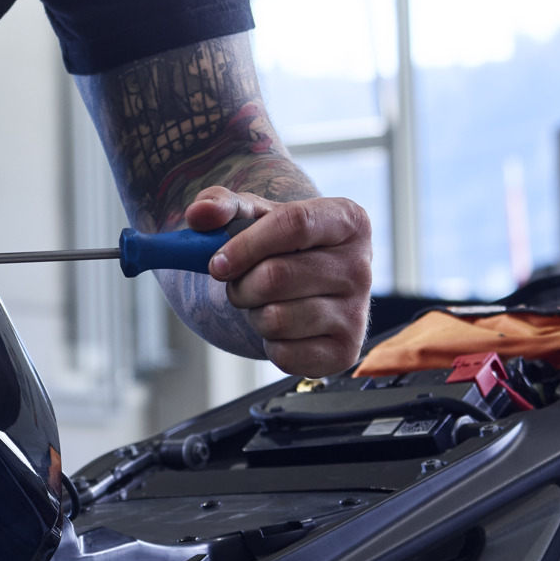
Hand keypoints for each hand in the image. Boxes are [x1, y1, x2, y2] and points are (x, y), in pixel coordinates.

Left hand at [188, 186, 372, 375]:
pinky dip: (269, 344)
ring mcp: (357, 312)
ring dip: (254, 314)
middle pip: (277, 276)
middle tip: (240, 284)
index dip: (246, 245)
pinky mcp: (345, 351)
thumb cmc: (278, 244)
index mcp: (346, 220)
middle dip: (241, 285)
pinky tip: (283, 328)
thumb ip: (221, 205)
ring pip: (277, 319)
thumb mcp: (252, 215)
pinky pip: (285, 354)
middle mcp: (361, 266)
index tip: (216, 263)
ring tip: (266, 303)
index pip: (294, 224)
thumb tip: (198, 214)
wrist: (304, 286)